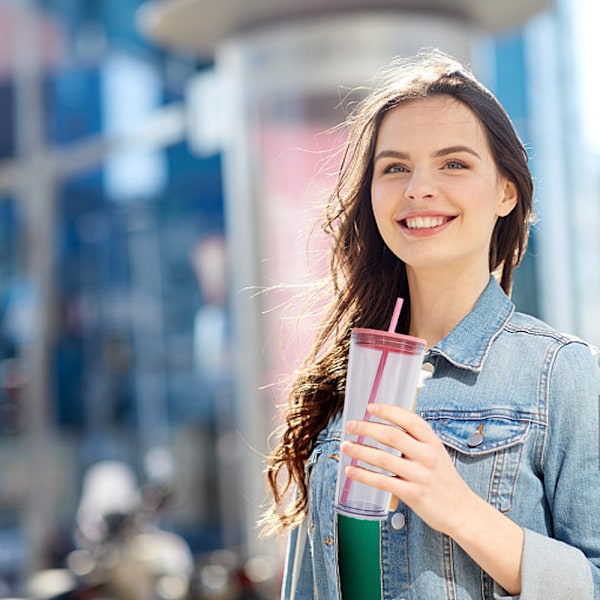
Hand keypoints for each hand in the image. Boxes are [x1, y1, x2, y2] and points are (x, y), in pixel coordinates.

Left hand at [340, 402, 473, 535]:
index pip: (408, 419)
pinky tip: (351, 470)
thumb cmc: (444, 480)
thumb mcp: (436, 452)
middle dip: (366, 428)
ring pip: (383, 459)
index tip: (369, 407)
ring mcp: (419, 475)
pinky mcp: (412, 494)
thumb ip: (416, 439)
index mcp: (432, 441)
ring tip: (345, 446)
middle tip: (350, 426)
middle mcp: (426, 455)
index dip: (388, 411)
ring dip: (360, 450)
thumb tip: (387, 424)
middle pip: (391, 436)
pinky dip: (363, 475)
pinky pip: (382, 482)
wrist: (462, 511)